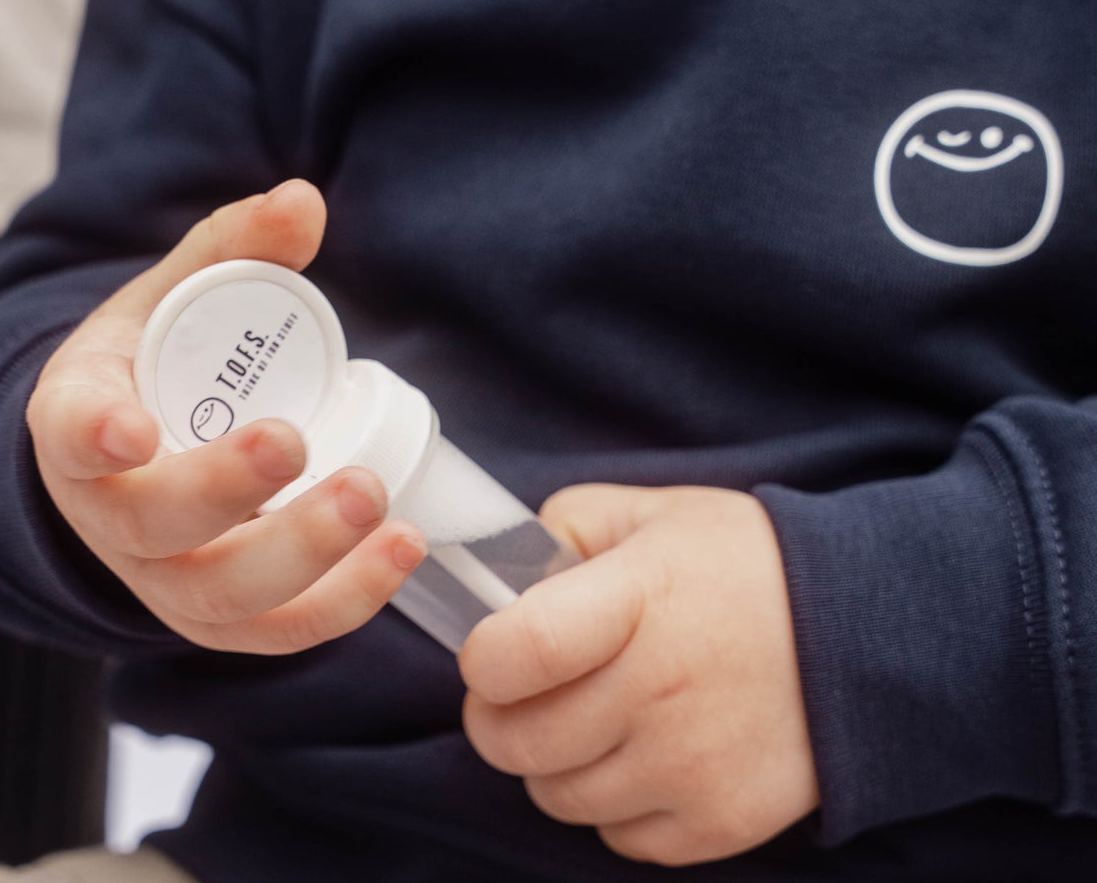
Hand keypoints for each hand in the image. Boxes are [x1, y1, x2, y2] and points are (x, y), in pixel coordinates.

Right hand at [26, 179, 426, 653]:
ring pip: (217, 594)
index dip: (93, 436)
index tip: (132, 430)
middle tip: (294, 444)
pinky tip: (399, 551)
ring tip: (375, 500)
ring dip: (300, 556)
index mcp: (79, 421)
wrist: (130, 454)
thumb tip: (304, 199)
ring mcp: (160, 577)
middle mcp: (109, 514)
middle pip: (153, 525)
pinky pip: (271, 633)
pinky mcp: (215, 616)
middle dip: (224, 491)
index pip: (70, 434)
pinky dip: (340, 604)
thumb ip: (232, 247)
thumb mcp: (171, 297)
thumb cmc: (150, 367)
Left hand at [459, 484, 817, 866]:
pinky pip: (617, 837)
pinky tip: (637, 753)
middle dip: (496, 717)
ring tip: (584, 717)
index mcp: (640, 597)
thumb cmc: (744, 565)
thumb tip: (504, 574)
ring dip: (550, 763)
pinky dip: (610, 804)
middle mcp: (662, 688)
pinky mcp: (720, 823)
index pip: (520, 651)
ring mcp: (691, 765)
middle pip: (518, 741)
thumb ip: (567, 528)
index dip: (483, 658)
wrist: (867, 633)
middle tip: (517, 691)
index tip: (491, 649)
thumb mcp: (653, 513)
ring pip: (555, 796)